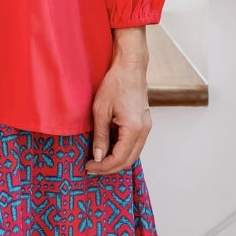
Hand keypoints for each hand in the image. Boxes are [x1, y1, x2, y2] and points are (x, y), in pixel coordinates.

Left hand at [85, 27, 150, 175]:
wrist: (130, 67)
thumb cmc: (115, 83)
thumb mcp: (100, 110)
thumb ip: (100, 136)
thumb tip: (98, 157)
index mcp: (134, 128)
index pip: (119, 158)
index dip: (103, 166)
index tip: (89, 167)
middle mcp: (144, 131)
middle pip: (129, 160)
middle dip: (110, 168)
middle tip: (92, 168)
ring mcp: (146, 127)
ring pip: (133, 154)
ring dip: (116, 159)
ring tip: (98, 159)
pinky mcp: (144, 123)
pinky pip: (134, 144)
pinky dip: (122, 149)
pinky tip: (108, 147)